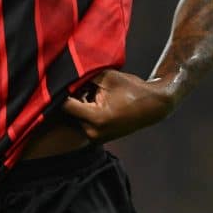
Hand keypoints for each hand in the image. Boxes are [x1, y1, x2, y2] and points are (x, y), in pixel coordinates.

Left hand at [61, 69, 178, 142]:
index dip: (61, 91)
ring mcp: (95, 137)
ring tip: (92, 92)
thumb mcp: (107, 78)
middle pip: (69, 112)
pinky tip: (95, 101)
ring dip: (79, 104)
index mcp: (96, 118)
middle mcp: (93, 132)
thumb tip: (65, 73)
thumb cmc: (132, 90)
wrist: (153, 107)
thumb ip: (84, 77)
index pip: (66, 105)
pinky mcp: (98, 138)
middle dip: (72, 96)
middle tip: (82, 84)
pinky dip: (85, 111)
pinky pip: (83, 122)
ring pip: (75, 117)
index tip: (60, 80)